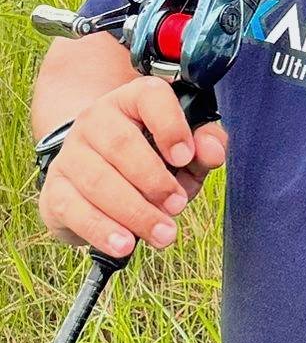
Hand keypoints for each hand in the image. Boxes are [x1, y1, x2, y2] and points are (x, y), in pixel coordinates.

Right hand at [38, 76, 227, 258]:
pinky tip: (124, 244)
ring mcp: (71, 154)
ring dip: (134, 211)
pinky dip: (101, 229)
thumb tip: (212, 151)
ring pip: (97, 180)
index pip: (150, 97)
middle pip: (120, 143)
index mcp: (133, 100)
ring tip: (162, 234)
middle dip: (153, 180)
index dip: (169, 125)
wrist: (97, 173)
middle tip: (177, 205)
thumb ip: (205, 145)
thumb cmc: (151, 158)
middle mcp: (96, 120)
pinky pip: (74, 209)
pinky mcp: (55, 189)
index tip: (185, 157)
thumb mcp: (185, 149)